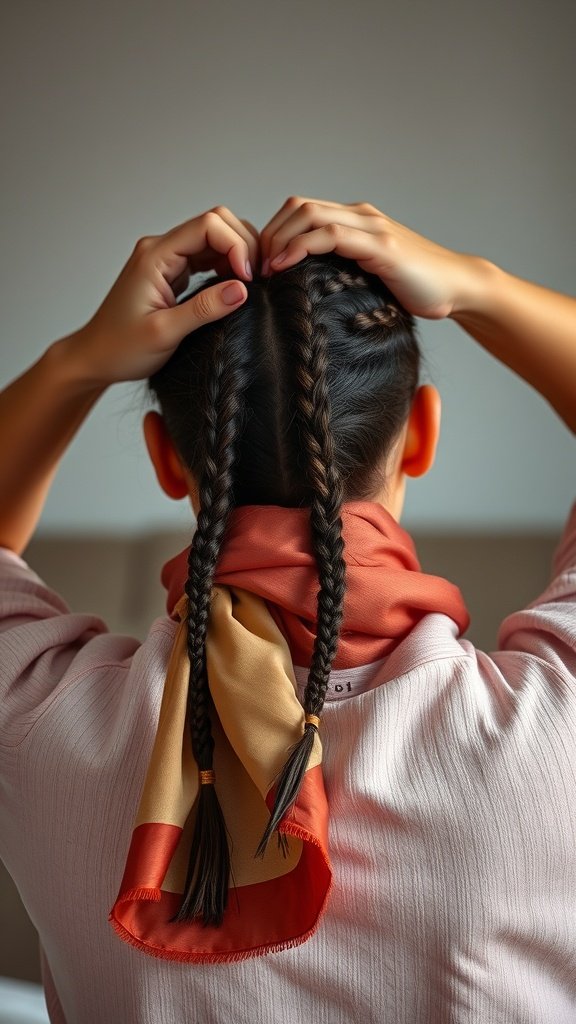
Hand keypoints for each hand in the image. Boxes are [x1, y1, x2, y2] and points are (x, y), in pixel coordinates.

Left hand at [70, 207, 259, 385]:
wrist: (96, 358)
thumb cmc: (121, 348)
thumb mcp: (164, 333)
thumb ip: (204, 309)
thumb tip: (242, 289)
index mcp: (155, 256)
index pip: (208, 225)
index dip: (236, 246)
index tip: (247, 280)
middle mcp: (161, 249)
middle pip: (215, 222)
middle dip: (242, 244)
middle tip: (256, 280)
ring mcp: (167, 259)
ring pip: (214, 237)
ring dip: (238, 254)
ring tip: (249, 284)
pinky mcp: (173, 272)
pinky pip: (207, 256)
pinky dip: (228, 265)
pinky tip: (235, 287)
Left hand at [260, 196, 480, 319]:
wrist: (456, 288)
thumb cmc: (415, 289)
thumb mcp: (369, 278)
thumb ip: (342, 273)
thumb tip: (304, 293)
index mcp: (355, 221)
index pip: (300, 210)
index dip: (273, 232)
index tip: (258, 264)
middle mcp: (360, 216)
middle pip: (298, 207)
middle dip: (268, 235)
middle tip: (254, 268)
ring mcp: (371, 227)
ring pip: (309, 215)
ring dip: (278, 240)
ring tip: (264, 269)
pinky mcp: (380, 245)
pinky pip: (330, 235)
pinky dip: (300, 246)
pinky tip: (283, 265)